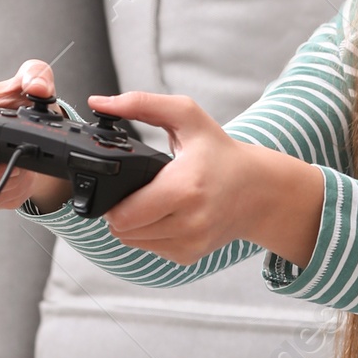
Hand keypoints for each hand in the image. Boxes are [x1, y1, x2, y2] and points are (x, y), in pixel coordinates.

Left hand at [90, 91, 324, 268]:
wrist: (258, 190)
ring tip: (153, 200)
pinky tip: (166, 214)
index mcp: (185, 187)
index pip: (123, 214)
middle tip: (136, 189)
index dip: (113, 199)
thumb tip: (99, 102)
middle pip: (123, 230)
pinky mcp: (190, 255)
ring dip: (134, 224)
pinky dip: (150, 234)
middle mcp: (189, 221)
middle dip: (121, 210)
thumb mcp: (186, 116)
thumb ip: (141, 104)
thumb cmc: (220, 152)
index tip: (122, 182)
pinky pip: (151, 250)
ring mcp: (191, 243)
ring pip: (133, 242)